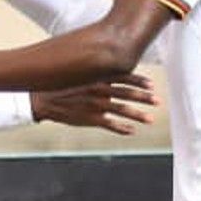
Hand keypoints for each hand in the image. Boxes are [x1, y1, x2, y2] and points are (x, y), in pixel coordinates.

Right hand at [32, 75, 156, 134]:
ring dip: (138, 115)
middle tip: (158, 101)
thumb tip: (111, 69)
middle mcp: (98, 90)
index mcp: (97, 77)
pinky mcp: (88, 118)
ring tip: (150, 119)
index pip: (123, 77)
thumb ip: (96, 73)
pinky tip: (131, 131)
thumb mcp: (79, 73)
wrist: (42, 98)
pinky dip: (121, 128)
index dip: (139, 81)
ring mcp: (94, 105)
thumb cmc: (62, 85)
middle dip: (144, 97)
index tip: (152, 85)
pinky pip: (109, 124)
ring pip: (121, 110)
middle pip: (126, 93)